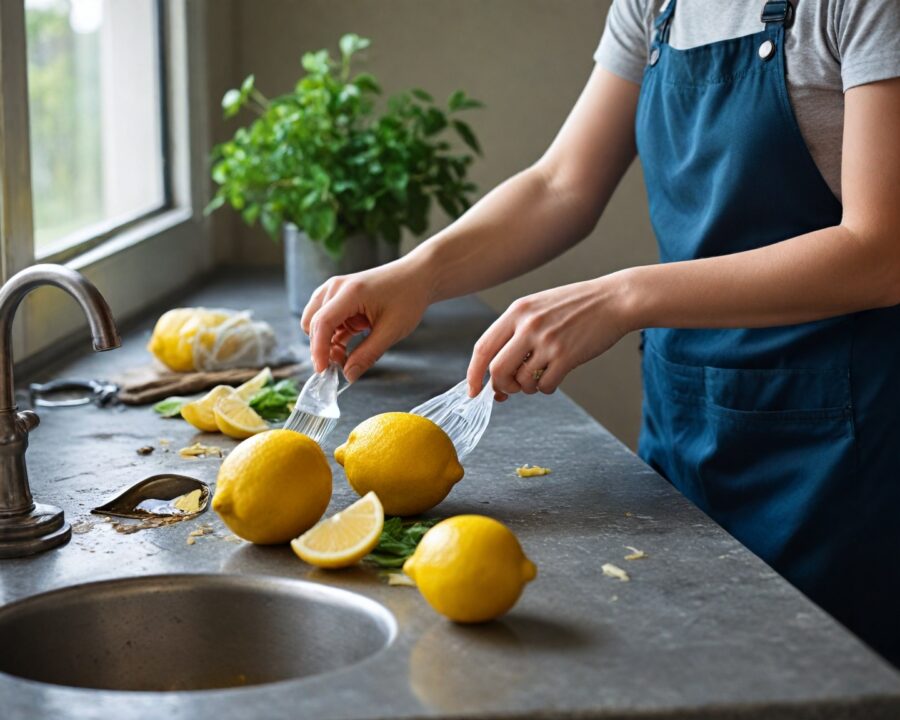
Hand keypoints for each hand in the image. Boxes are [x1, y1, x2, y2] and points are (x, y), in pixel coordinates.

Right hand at [301, 257, 432, 380]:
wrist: (417, 277)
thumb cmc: (408, 298)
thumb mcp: (391, 331)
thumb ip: (367, 355)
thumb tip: (348, 376)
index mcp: (350, 292)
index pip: (322, 323)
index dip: (318, 350)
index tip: (323, 371)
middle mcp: (336, 287)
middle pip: (312, 323)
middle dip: (323, 347)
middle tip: (343, 363)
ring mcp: (335, 290)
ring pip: (315, 322)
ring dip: (326, 340)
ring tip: (347, 353)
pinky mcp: (338, 296)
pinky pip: (325, 319)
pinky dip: (333, 334)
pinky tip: (348, 344)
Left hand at [466, 274, 632, 398]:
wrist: (614, 299)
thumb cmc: (576, 306)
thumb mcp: (538, 307)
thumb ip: (516, 331)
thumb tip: (495, 368)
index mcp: (517, 311)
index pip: (482, 348)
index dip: (473, 373)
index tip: (473, 390)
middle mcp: (528, 326)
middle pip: (497, 370)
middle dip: (500, 386)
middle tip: (508, 390)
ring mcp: (547, 341)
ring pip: (522, 381)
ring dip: (527, 388)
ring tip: (537, 379)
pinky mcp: (567, 356)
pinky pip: (546, 385)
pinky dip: (546, 389)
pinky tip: (554, 378)